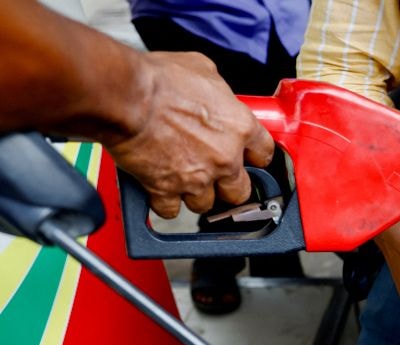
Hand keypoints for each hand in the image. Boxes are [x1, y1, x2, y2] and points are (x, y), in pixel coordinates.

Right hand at [99, 52, 273, 217]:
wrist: (126, 95)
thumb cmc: (160, 79)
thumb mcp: (203, 69)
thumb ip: (218, 91)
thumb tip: (214, 93)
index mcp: (239, 127)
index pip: (264, 154)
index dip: (254, 157)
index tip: (248, 159)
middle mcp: (224, 157)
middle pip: (239, 192)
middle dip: (227, 187)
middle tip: (215, 176)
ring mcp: (197, 177)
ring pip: (205, 204)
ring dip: (195, 195)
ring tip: (183, 180)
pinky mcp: (166, 189)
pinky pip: (171, 211)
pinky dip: (164, 203)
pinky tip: (160, 191)